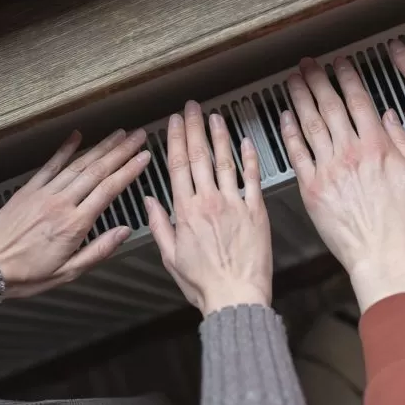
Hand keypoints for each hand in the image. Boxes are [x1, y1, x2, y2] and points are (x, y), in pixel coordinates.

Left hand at [0, 129, 149, 297]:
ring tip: (119, 134)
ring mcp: (44, 194)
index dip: (129, 171)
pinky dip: (64, 149)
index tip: (144, 158)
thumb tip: (124, 232)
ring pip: (78, 165)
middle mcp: (61, 203)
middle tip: (138, 137)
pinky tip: (76, 136)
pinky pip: (49, 166)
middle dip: (122, 151)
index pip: (109, 190)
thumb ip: (99, 250)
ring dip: (101, 147)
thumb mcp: (68, 272)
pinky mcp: (28, 190)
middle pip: (98, 171)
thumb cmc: (26, 274)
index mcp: (74, 224)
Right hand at [145, 101, 271, 315]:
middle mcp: (209, 202)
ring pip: (225, 162)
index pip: (177, 165)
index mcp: (186, 211)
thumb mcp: (171, 256)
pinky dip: (249, 158)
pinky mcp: (256, 211)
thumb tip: (148, 201)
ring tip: (216, 117)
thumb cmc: (204, 282)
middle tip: (193, 108)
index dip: (176, 139)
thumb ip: (159, 225)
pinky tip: (245, 142)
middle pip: (199, 157)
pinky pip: (252, 179)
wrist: (236, 296)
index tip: (175, 122)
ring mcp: (234, 204)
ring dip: (219, 136)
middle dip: (194, 128)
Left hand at [281, 57, 404, 312]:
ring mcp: (328, 169)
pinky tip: (284, 118)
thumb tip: (393, 118)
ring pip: (310, 125)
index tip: (340, 65)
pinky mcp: (312, 188)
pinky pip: (297, 155)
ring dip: (300, 99)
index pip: (359, 102)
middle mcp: (350, 152)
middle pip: (330, 107)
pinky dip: (290, 134)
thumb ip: (403, 144)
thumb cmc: (404, 225)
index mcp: (378, 147)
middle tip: (308, 64)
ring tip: (293, 81)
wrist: (383, 255)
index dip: (347, 78)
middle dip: (318, 81)